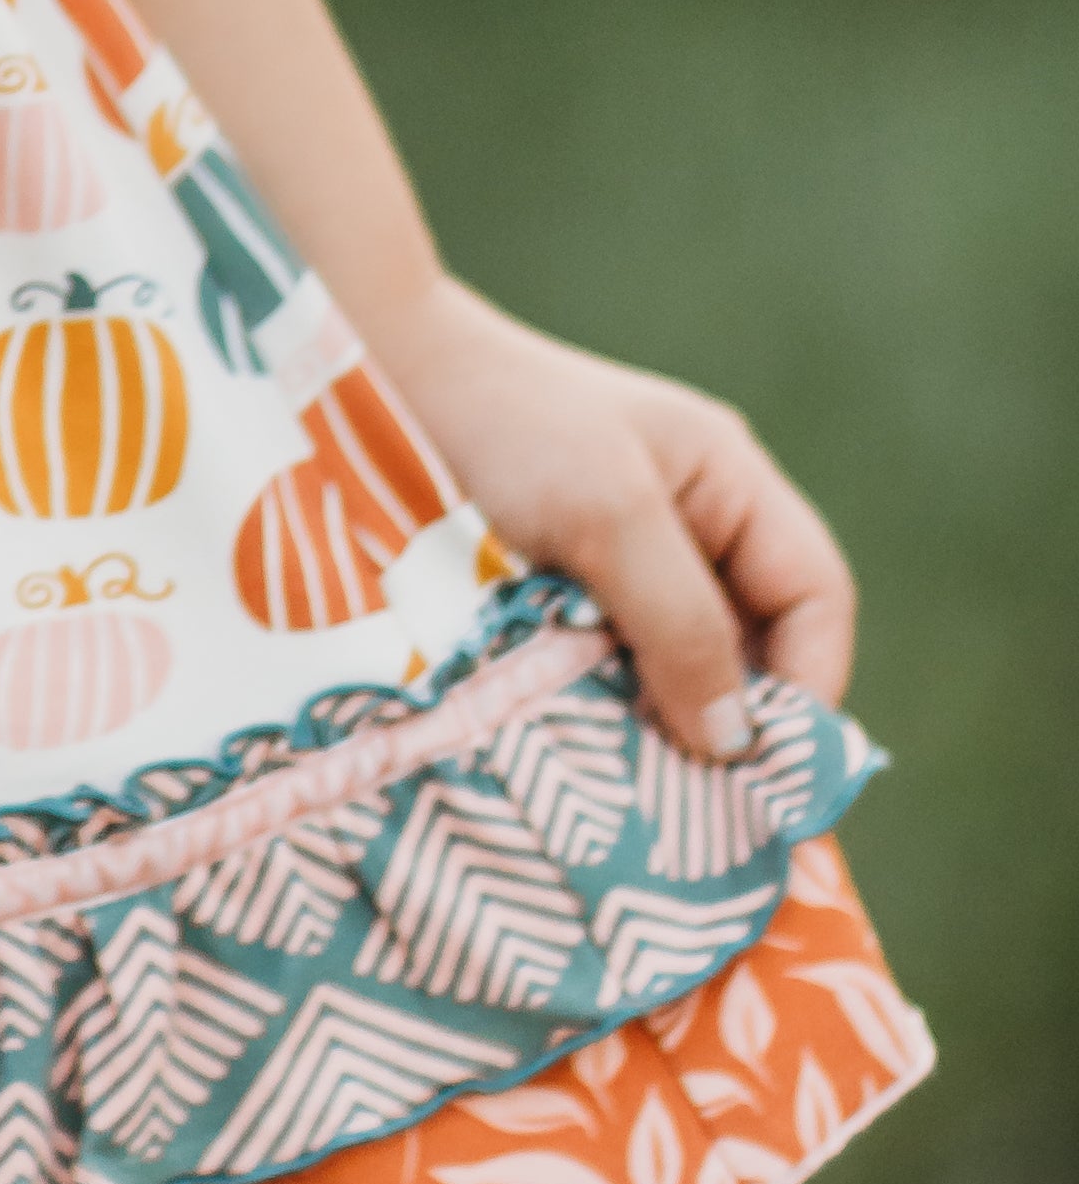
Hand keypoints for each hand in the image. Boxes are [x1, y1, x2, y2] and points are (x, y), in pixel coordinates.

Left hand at [374, 275, 855, 757]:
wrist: (368, 370)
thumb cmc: (500, 423)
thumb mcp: (606, 514)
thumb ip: (682, 621)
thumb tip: (737, 743)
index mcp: (725, 483)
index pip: (814, 596)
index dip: (810, 683)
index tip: (767, 771)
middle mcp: (685, 523)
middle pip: (751, 645)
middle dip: (734, 724)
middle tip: (703, 813)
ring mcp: (617, 558)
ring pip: (675, 668)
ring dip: (662, 729)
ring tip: (637, 800)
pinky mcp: (551, 592)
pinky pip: (606, 669)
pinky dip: (604, 714)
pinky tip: (579, 759)